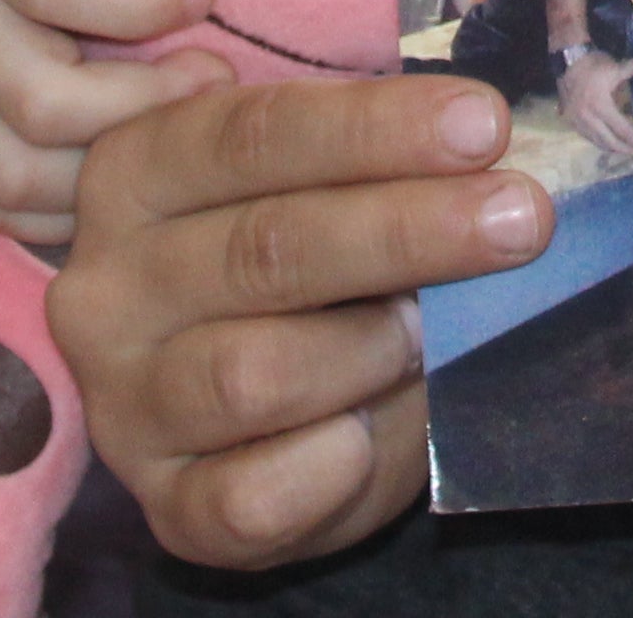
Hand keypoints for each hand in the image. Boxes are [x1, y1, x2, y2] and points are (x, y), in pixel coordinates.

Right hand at [53, 77, 552, 571]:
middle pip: (264, 246)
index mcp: (137, 173)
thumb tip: (488, 151)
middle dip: (408, 228)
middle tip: (522, 218)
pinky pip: (252, 498)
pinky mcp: (164, 505)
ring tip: (425, 337)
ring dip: (371, 350)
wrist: (266, 419)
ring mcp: (125, 404)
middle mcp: (110, 287)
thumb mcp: (326, 195)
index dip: (373, 129)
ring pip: (254, 374)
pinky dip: (330, 467)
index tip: (481, 126)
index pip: (252, 135)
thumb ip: (373, 170)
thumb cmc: (304, 274)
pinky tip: (365, 434)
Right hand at [556, 49, 632, 165]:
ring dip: (614, 148)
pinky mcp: (571, 121)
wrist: (566, 61)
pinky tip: (610, 141)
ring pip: (598, 142)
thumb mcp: (612, 67)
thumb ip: (629, 69)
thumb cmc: (592, 65)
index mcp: (600, 107)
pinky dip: (601, 142)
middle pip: (611, 142)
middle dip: (628, 150)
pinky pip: (588, 137)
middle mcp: (588, 119)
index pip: (623, 130)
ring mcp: (577, 122)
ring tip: (629, 149)